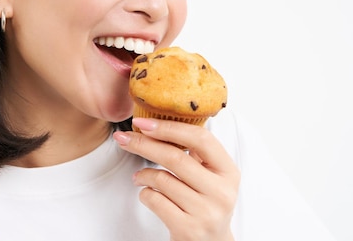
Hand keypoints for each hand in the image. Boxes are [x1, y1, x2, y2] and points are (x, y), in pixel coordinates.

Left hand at [113, 118, 239, 240]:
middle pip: (175, 157)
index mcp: (228, 171)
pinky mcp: (188, 229)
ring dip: (143, 174)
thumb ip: (193, 152)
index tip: (143, 122)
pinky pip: (155, 200)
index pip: (200, 138)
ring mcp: (206, 212)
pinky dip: (145, 193)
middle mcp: (221, 192)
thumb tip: (155, 124)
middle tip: (123, 138)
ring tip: (139, 176)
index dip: (169, 127)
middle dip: (143, 144)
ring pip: (162, 180)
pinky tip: (147, 193)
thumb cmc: (205, 203)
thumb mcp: (209, 176)